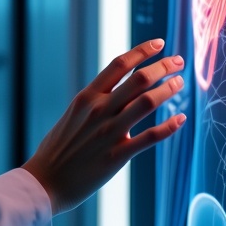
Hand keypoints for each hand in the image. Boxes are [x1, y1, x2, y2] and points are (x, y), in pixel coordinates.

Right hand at [22, 39, 185, 215]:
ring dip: (168, 89)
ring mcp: (109, 132)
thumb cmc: (58, 148)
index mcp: (86, 97)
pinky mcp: (117, 156)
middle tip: (179, 61)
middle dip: (163, 66)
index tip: (159, 44)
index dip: (142, 51)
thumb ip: (95, 101)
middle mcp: (99, 110)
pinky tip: (181, 118)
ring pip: (147, 102)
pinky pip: (149, 137)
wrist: (45, 181)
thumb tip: (118, 89)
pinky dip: (169, 126)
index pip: (119, 65)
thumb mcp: (73, 114)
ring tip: (180, 83)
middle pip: (138, 79)